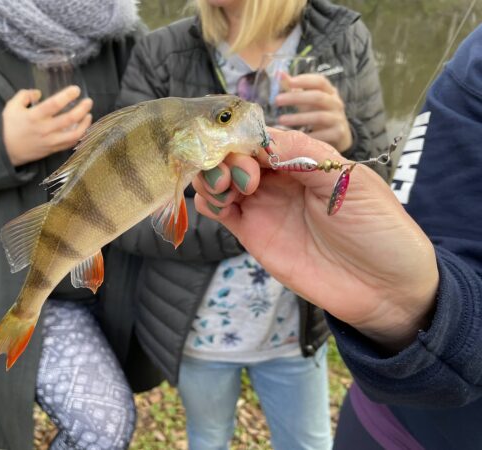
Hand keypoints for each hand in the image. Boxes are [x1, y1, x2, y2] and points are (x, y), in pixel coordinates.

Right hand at [3, 86, 92, 166]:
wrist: (6, 150)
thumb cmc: (9, 127)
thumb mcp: (11, 106)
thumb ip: (24, 95)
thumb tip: (38, 92)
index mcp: (34, 116)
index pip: (54, 104)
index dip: (67, 96)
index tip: (76, 90)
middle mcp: (44, 129)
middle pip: (69, 119)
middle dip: (82, 109)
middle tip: (88, 101)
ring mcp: (50, 141)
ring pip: (74, 134)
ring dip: (85, 124)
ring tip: (89, 115)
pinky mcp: (53, 149)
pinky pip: (70, 143)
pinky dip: (79, 136)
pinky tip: (83, 128)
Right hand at [193, 129, 437, 350]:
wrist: (383, 288)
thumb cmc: (379, 229)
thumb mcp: (350, 181)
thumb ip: (304, 155)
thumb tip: (259, 139)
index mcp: (304, 156)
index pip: (260, 134)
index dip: (244, 137)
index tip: (248, 154)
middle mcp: (279, 177)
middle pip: (233, 153)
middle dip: (225, 157)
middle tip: (243, 180)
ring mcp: (263, 205)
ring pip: (220, 178)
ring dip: (211, 176)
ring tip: (226, 191)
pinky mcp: (253, 233)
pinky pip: (219, 210)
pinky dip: (208, 201)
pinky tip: (218, 206)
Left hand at [275, 73, 352, 152]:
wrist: (340, 136)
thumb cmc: (319, 113)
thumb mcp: (309, 101)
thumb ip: (295, 89)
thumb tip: (279, 74)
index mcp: (329, 92)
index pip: (320, 81)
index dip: (305, 80)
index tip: (289, 82)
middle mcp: (336, 103)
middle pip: (317, 97)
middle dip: (296, 98)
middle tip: (277, 100)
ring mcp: (338, 119)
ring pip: (319, 117)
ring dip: (298, 118)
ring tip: (281, 120)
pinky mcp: (338, 134)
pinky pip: (322, 136)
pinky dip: (308, 136)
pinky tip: (294, 138)